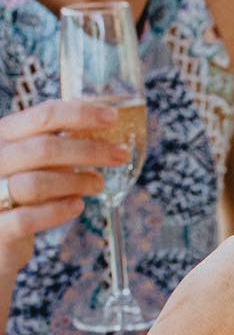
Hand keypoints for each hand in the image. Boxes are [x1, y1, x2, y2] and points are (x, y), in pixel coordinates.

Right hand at [0, 99, 125, 275]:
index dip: (81, 114)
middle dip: (89, 150)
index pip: (44, 116)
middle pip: (44, 149)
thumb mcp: (33, 160)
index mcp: (5, 135)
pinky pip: (26, 219)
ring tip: (98, 184)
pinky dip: (57, 212)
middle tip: (120, 155)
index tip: (113, 117)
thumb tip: (105, 129)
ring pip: (36, 184)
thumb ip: (58, 146)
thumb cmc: (20, 190)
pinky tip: (77, 206)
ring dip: (76, 182)